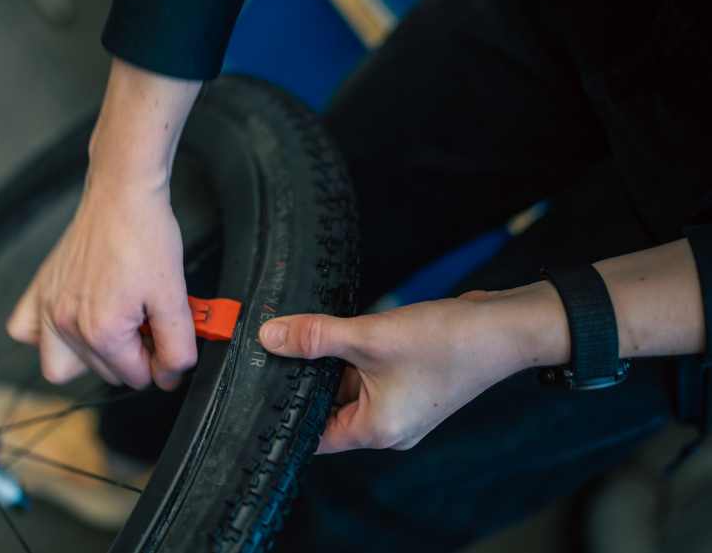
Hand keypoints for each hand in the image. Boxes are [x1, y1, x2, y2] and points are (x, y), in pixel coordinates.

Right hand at [7, 173, 195, 390]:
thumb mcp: (174, 296)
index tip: (166, 337)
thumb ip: (177, 346)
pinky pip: (25, 332)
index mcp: (103, 332)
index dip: (161, 361)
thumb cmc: (146, 237)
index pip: (137, 377)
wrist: (122, 194)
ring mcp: (48, 308)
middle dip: (132, 356)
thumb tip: (169, 377)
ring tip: (114, 328)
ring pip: (62, 365)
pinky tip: (73, 320)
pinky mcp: (40, 289)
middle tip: (147, 323)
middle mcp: (67, 324)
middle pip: (105, 373)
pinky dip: (45, 336)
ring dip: (92, 356)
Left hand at [258, 284, 566, 452]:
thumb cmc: (446, 342)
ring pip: (346, 388)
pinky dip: (353, 356)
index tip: (261, 387)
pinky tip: (342, 332)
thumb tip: (270, 336)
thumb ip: (315, 337)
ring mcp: (400, 405)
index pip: (313, 436)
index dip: (285, 414)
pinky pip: (367, 375)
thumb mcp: (369, 336)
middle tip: (278, 350)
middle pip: (328, 409)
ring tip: (309, 336)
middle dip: (306, 380)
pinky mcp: (408, 382)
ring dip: (330, 364)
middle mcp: (387, 426)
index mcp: (376, 430)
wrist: (503, 328)